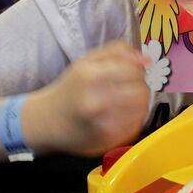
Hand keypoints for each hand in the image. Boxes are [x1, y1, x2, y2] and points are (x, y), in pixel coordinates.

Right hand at [32, 41, 150, 156]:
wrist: (46, 121)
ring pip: (142, 109)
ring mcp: (102, 124)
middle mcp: (96, 101)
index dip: (136, 70)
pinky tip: (120, 116)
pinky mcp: (107, 141)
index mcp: (90, 76)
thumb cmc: (71, 88)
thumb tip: (146, 59)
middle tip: (128, 88)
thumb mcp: (87, 61)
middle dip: (139, 87)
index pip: (135, 70)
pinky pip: (135, 126)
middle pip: (142, 91)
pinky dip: (133, 119)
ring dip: (138, 104)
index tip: (129, 73)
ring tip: (124, 102)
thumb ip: (117, 51)